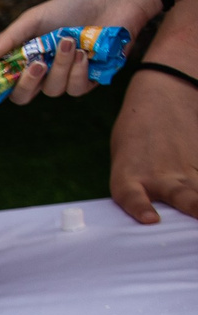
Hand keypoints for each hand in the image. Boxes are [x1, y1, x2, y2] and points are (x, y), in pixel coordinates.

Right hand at [0, 0, 165, 95]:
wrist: (111, 0)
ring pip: (54, 90)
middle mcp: (43, 73)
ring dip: (61, 66)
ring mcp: (66, 78)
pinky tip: (85, 53)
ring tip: (70, 41)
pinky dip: (79, 71)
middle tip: (37, 63)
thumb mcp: (34, 19)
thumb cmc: (71, 7)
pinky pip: (77, 88)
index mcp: (25, 59)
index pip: (4, 83)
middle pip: (24, 96)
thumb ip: (9, 40)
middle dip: (28, 82)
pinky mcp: (91, 79)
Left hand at [112, 64, 197, 223]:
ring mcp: (186, 170)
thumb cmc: (137, 135)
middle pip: (179, 195)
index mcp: (129, 176)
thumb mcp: (125, 159)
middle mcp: (160, 176)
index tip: (150, 219)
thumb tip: (152, 220)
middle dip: (191, 207)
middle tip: (197, 216)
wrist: (165, 94)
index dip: (140, 207)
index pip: (132, 196)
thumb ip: (136, 188)